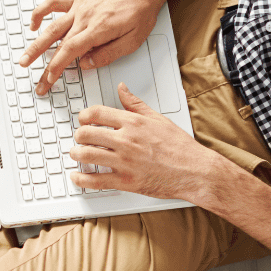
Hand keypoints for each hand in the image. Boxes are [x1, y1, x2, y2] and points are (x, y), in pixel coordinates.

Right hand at [17, 0, 164, 95]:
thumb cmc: (141, 9)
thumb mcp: (133, 40)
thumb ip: (108, 53)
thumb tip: (87, 64)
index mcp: (98, 28)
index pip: (70, 51)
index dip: (57, 67)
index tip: (50, 79)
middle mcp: (85, 17)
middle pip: (57, 43)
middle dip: (43, 64)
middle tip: (36, 79)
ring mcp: (80, 7)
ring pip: (51, 26)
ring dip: (35, 43)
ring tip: (25, 58)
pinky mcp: (79, 0)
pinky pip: (54, 4)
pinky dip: (40, 13)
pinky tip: (34, 24)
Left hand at [69, 84, 215, 199]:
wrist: (195, 171)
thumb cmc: (180, 147)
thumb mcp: (158, 118)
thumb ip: (136, 104)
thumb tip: (122, 88)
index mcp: (133, 123)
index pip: (97, 113)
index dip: (84, 116)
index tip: (83, 120)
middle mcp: (126, 141)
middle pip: (86, 134)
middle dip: (78, 136)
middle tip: (79, 139)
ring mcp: (125, 162)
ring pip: (87, 155)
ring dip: (76, 154)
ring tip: (76, 154)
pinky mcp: (126, 181)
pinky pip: (95, 180)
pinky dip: (81, 179)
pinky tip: (77, 176)